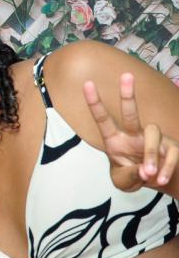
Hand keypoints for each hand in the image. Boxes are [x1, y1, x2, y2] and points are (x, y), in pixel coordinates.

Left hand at [83, 74, 178, 191]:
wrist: (156, 182)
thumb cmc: (133, 176)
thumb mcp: (124, 181)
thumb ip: (129, 175)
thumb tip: (143, 170)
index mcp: (115, 140)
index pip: (102, 119)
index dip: (95, 103)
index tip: (87, 84)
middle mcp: (133, 134)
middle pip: (130, 112)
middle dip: (127, 94)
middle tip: (126, 75)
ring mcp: (153, 137)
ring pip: (153, 133)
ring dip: (151, 155)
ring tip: (149, 174)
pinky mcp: (171, 145)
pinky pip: (171, 152)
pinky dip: (166, 168)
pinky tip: (162, 180)